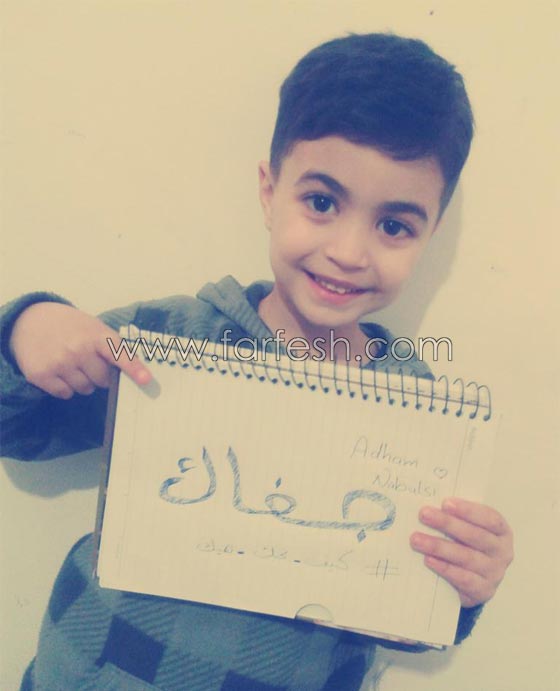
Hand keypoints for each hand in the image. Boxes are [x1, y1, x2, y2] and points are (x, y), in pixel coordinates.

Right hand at [9, 302, 150, 398]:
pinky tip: (58, 371)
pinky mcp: (42, 374)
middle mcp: (79, 349)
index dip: (134, 368)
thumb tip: (133, 373)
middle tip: (88, 361)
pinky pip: (66, 394)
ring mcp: (60, 362)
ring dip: (82, 382)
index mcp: (96, 335)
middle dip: (100, 376)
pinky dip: (65, 387)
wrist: (30, 320)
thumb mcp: (94, 328)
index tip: (146, 380)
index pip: (120, 354)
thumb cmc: (70, 326)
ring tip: (71, 363)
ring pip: (85, 389)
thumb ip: (111, 347)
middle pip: (103, 380)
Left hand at [410, 498, 513, 607]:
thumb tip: (430, 506)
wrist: (473, 581)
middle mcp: (501, 552)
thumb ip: (456, 516)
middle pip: (475, 536)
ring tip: (416, 539)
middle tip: (424, 514)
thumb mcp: (468, 528)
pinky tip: (428, 560)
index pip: (489, 518)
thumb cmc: (468, 545)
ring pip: (466, 557)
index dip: (468, 510)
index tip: (445, 503)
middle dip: (447, 523)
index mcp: (501, 532)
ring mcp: (494, 573)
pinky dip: (444, 568)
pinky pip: (463, 578)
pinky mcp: (483, 591)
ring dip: (439, 546)